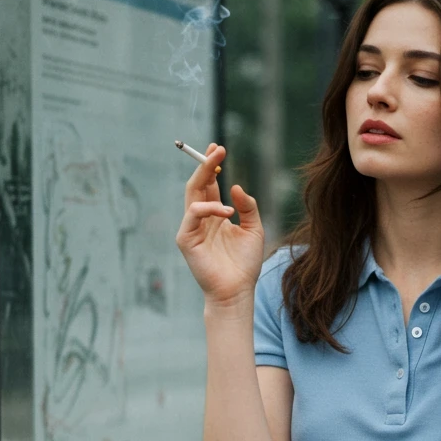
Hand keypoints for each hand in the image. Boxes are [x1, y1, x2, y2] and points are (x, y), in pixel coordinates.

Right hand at [175, 143, 264, 308]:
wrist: (237, 291)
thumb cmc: (244, 263)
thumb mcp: (254, 229)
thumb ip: (248, 207)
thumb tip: (236, 186)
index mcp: (215, 214)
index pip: (209, 184)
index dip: (212, 166)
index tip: (219, 149)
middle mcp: (201, 218)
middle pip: (197, 184)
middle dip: (205, 164)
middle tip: (217, 149)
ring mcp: (191, 228)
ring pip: (192, 194)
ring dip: (204, 177)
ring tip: (220, 171)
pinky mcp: (186, 239)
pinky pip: (192, 214)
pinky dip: (208, 208)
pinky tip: (226, 212)